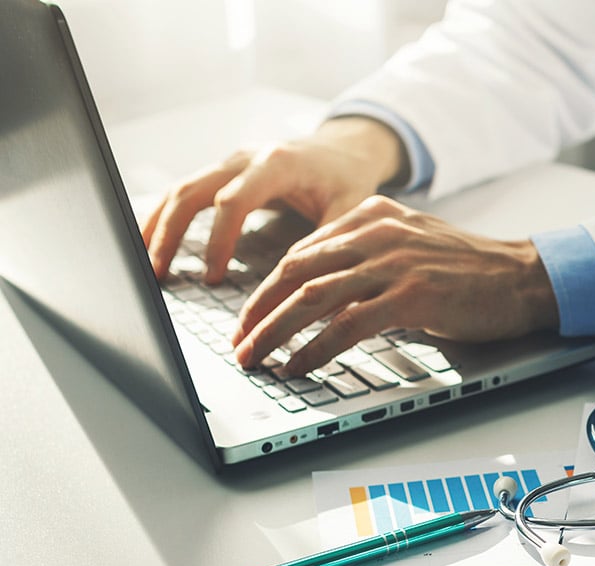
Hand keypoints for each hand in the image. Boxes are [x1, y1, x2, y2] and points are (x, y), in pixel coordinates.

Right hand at [140, 116, 406, 283]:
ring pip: (180, 189)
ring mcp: (229, 163)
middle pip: (192, 191)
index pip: (234, 201)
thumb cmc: (347, 180)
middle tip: (157, 274)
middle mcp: (245, 158)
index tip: (214, 277)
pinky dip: (164, 217)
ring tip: (143, 265)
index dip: (219, 240)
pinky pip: (184, 192)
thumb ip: (330, 241)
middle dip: (170, 233)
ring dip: (157, 226)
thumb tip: (307, 285)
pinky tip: (149, 243)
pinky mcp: (222, 173)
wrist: (344, 150)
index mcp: (277, 164)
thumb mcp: (350, 208)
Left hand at [231, 195, 559, 375]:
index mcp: (373, 215)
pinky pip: (347, 324)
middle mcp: (378, 233)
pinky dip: (315, 348)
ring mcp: (394, 263)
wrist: (525, 278)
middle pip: (297, 271)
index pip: (303, 251)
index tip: (250, 318)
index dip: (269, 288)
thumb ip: (370, 258)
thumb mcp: (414, 246)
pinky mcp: (411, 296)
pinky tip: (299, 365)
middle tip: (239, 342)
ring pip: (313, 297)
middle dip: (259, 310)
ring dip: (276, 332)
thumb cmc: (473, 271)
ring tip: (256, 358)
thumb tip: (325, 295)